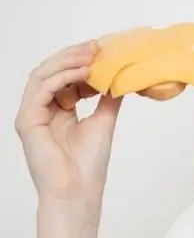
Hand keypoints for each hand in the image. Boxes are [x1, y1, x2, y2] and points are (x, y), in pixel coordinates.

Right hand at [14, 40, 122, 202]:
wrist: (78, 191)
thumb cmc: (88, 164)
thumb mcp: (104, 120)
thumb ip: (108, 98)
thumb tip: (122, 76)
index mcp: (58, 110)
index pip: (65, 76)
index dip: (82, 61)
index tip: (104, 51)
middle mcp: (42, 109)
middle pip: (51, 71)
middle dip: (74, 55)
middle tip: (97, 46)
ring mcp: (32, 114)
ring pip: (43, 75)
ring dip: (68, 61)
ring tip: (91, 55)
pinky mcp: (27, 121)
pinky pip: (42, 89)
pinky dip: (63, 76)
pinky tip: (84, 72)